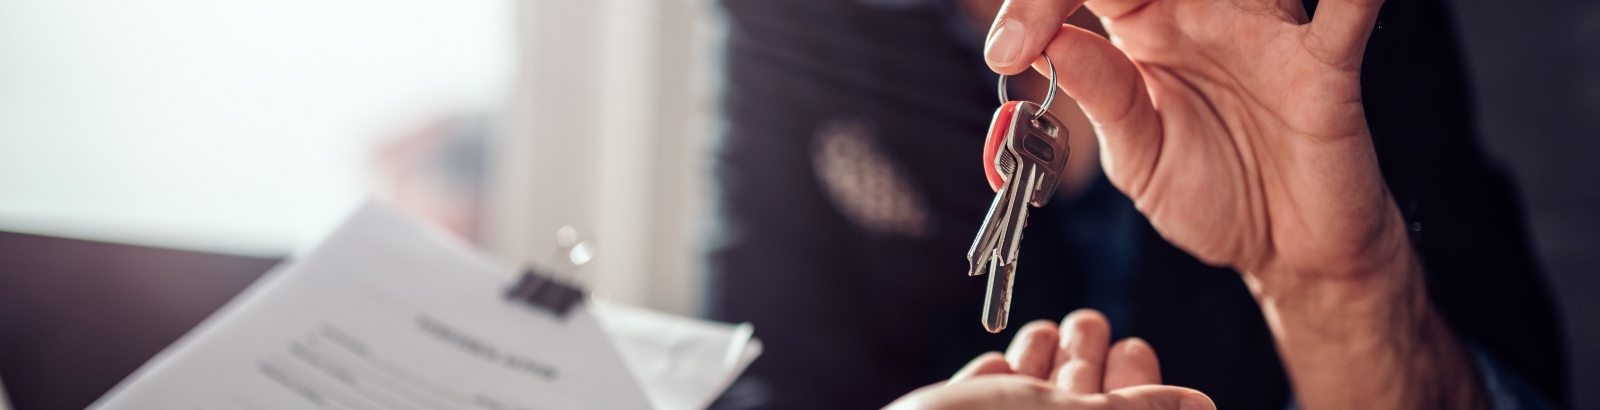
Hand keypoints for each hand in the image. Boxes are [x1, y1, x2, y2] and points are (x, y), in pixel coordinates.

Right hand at [886, 310, 1213, 409]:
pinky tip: (995, 366)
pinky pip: (979, 407)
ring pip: (1024, 405)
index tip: (1132, 343)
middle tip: (1088, 319)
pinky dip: (989, 389)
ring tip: (1046, 331)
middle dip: (1079, 363)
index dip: (1131, 380)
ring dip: (1035, 365)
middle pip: (1071, 406)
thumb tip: (1202, 406)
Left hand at [979, 0, 1486, 407]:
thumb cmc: (1211, 191)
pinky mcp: (1323, 68)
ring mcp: (1266, 30)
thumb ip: (1103, 95)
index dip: (1040, 3)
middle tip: (1041, 18)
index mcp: (1145, 27)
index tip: (1006, 49)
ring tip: (1151, 3)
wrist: (1284, 251)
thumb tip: (1049, 43)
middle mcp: (1204, 11)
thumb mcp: (1137, 153)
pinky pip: (1341, 18)